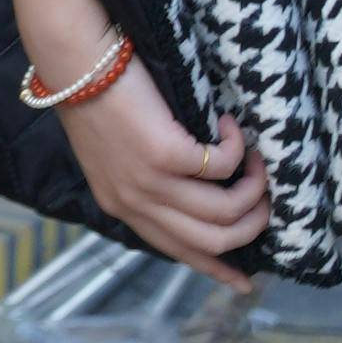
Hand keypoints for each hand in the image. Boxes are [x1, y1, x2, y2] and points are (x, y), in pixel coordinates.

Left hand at [52, 55, 270, 286]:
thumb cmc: (97, 95)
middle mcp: (136, 203)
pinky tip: (228, 125)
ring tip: (257, 162)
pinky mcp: (164, 154)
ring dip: (253, 188)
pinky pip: (222, 164)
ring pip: (224, 210)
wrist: (74, 60)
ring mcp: (150, 181)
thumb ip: (147, 181)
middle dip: (251, 226)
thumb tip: (195, 190)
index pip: (177, 251)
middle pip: (211, 240)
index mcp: (123, 206)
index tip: (247, 282)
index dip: (216, 268)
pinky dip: (236, 146)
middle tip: (267, 201)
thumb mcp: (115, 155)